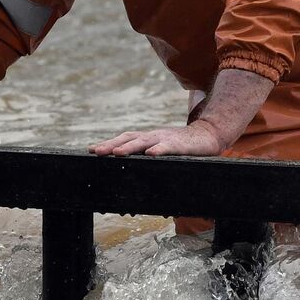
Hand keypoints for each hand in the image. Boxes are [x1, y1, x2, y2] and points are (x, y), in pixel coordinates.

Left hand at [90, 121, 227, 156]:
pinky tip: (150, 154)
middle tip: (95, 152)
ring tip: (116, 153)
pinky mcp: (180, 144)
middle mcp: (153, 136)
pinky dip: (159, 149)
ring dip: (130, 147)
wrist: (208, 135)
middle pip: (129, 138)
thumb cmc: (182, 146)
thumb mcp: (161, 149)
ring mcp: (166, 139)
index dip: (108, 143)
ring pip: (145, 141)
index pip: (124, 139)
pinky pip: (168, 147)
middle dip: (111, 145)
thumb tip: (126, 164)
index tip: (91, 150)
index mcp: (147, 138)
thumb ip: (146, 155)